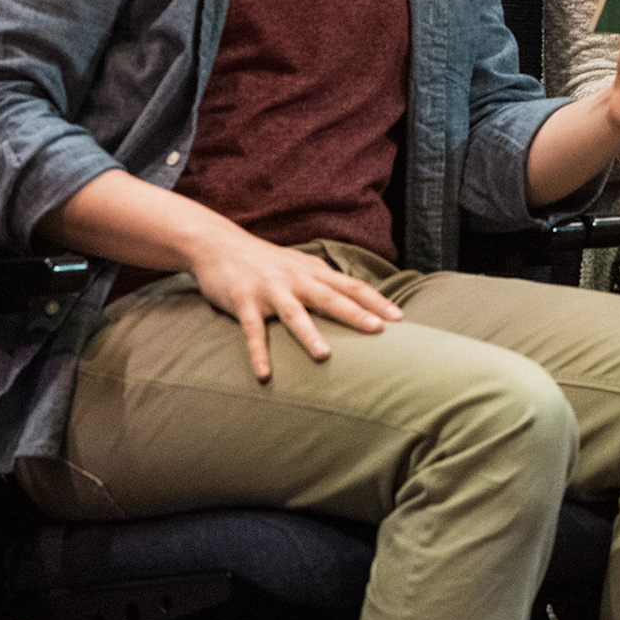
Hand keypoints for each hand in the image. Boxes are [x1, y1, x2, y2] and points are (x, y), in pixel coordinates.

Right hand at [187, 228, 402, 380]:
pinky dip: (259, 353)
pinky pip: (253, 331)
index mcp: (314, 272)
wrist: (220, 245)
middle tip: (379, 330)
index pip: (351, 285)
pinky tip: (265, 375)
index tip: (400, 317)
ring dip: (309, 334)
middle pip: (331, 297)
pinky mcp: (243, 302)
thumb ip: (326, 282)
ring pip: (293, 314)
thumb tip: (358, 299)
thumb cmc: (267, 261)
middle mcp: (296, 280)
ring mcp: (269, 291)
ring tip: (325, 355)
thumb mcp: (301, 266)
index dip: (376, 300)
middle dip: (355, 313)